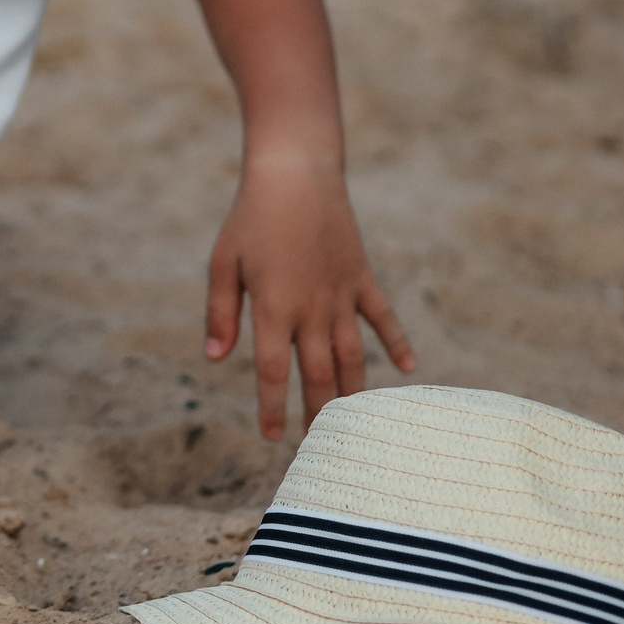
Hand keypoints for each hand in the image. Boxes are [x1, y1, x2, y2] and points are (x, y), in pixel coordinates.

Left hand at [206, 154, 414, 438]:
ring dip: (353, 393)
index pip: (273, 371)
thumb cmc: (251, 219)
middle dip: (317, 414)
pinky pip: (383, 317)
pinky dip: (396, 343)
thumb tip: (216, 359)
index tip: (272, 438)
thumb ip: (221, 314)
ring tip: (354, 427)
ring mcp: (342, 295)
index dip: (272, 407)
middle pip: (318, 374)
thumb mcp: (222, 264)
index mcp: (274, 308)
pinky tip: (407, 371)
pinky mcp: (362, 278)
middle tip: (318, 450)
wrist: (296, 173)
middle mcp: (312, 308)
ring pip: (353, 355)